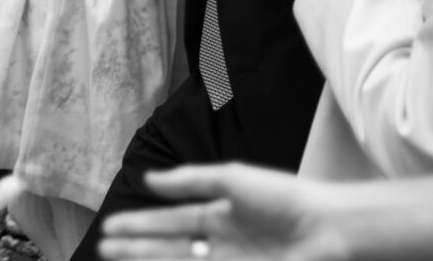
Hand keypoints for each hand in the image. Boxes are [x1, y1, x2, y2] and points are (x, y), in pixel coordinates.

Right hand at [98, 164, 350, 260]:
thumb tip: (149, 180)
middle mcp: (221, 244)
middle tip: (104, 250)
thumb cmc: (283, 198)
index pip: (171, 222)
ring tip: (118, 258)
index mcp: (219, 216)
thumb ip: (189, 181)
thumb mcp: (231, 180)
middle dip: (137, 249)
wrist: (328, 227)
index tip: (110, 226)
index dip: (140, 224)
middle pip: (171, 248)